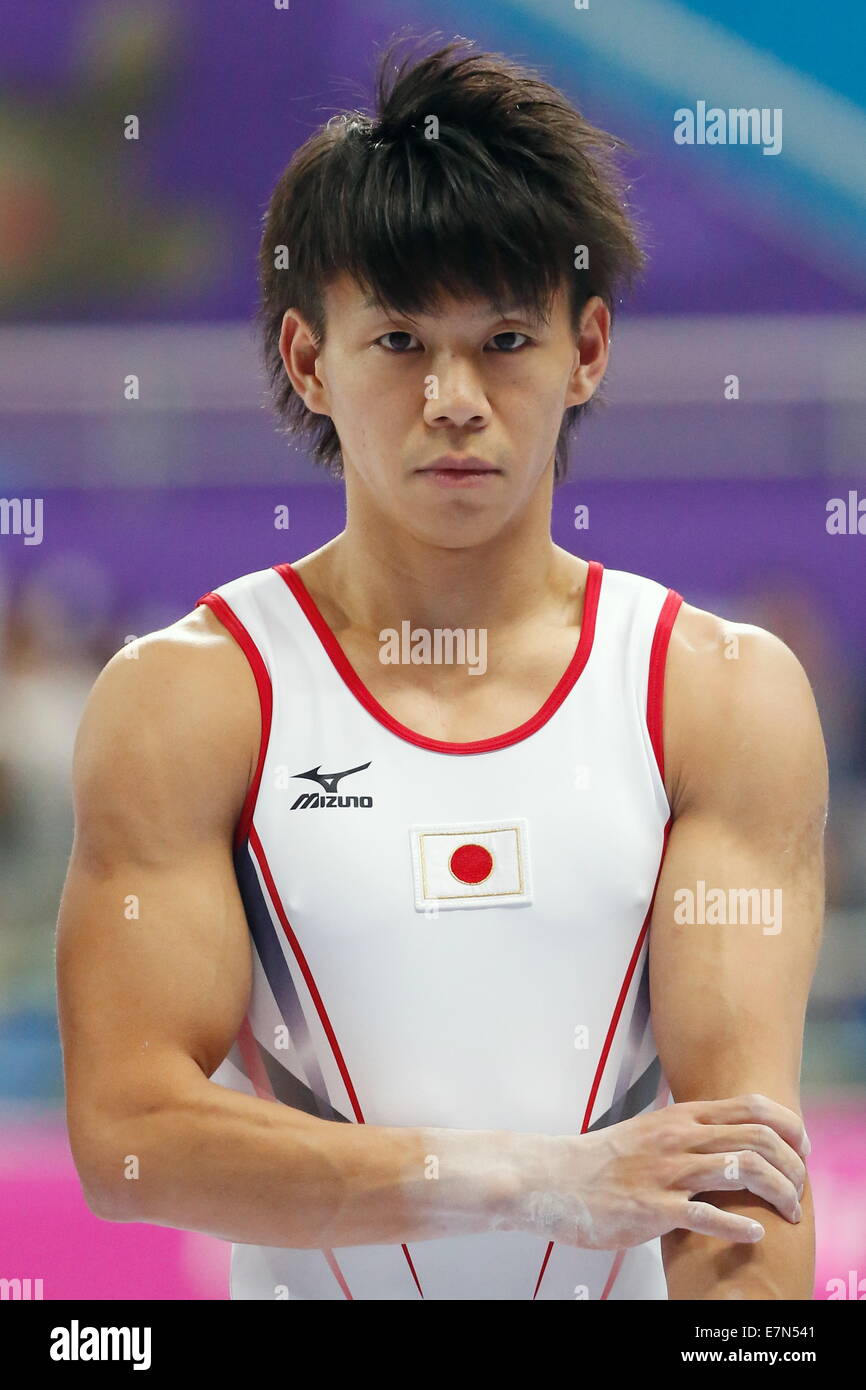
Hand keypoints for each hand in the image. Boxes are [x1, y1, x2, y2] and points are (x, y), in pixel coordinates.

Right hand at [505, 1093, 807, 1248]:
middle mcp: (678, 1139)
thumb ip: (685, 1130)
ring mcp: (667, 1173)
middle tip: (800, 1186)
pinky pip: (708, 1216)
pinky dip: (740, 1226)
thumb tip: (721, 1134)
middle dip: (792, 1165)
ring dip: (778, 1192)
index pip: (751, 1107)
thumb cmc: (600, 1160)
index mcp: (679, 1117)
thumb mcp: (649, 1129)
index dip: (788, 1126)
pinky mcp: (654, 1208)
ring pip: (742, 1171)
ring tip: (789, 1210)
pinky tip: (755, 1232)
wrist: (553, 1178)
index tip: (801, 1147)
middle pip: (757, 1137)